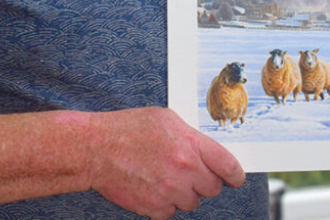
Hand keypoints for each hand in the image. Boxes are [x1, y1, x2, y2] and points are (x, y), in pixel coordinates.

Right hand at [85, 107, 244, 219]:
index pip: (228, 166)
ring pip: (192, 202)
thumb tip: (208, 151)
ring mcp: (170, 191)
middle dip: (203, 181)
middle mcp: (184, 170)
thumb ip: (191, 136)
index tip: (234, 178)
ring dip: (183, 193)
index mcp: (190, 145)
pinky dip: (164, 204)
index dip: (235, 175)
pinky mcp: (154, 208)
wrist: (95, 149)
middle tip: (187, 172)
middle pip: (212, 188)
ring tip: (164, 177)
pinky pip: (171, 212)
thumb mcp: (166, 119)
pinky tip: (152, 188)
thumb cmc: (128, 129)